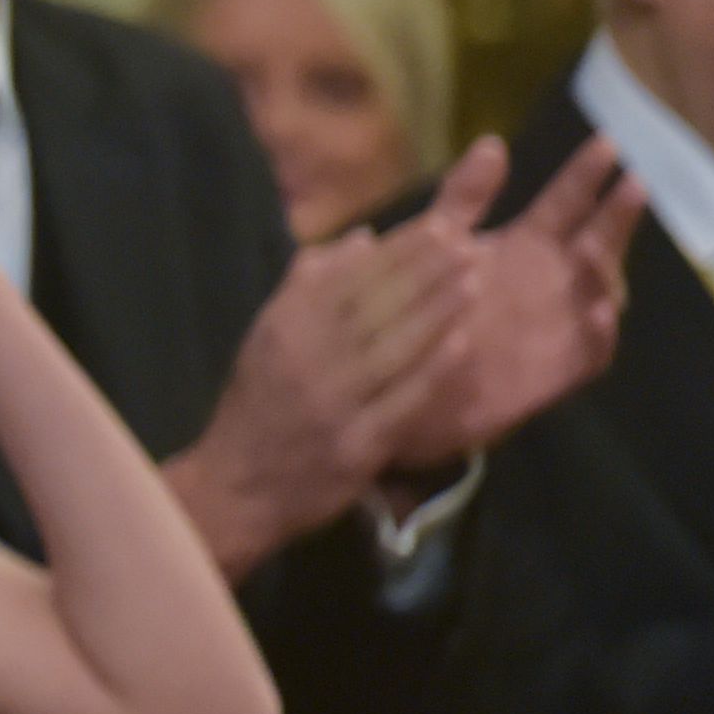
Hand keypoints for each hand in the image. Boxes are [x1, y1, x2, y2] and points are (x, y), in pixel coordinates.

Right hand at [162, 214, 476, 571]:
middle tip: (469, 240)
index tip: (440, 224)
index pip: (347, 278)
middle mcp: (305, 360)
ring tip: (476, 278)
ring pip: (390, 348)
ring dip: (435, 311)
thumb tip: (359, 237)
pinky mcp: (355, 445)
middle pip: (373, 306)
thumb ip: (308, 287)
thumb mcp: (267, 340)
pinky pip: (399, 402)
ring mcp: (331, 404)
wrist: (237, 489)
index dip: (397, 251)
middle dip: (424, 271)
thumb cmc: (258, 409)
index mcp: (283, 329)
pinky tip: (461, 345)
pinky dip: (430, 373)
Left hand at [375, 133, 642, 473]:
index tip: (606, 141)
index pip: (563, 205)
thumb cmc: (409, 311)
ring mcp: (553, 326)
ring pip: (601, 294)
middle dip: (616, 213)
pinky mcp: (550, 373)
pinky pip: (587, 356)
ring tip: (603, 253)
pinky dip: (598, 337)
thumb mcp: (430, 244)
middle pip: (595, 241)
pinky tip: (597, 314)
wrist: (385, 388)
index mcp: (517, 248)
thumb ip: (461, 199)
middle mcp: (545, 283)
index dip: (584, 176)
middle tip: (632, 180)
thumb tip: (492, 144)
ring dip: (611, 273)